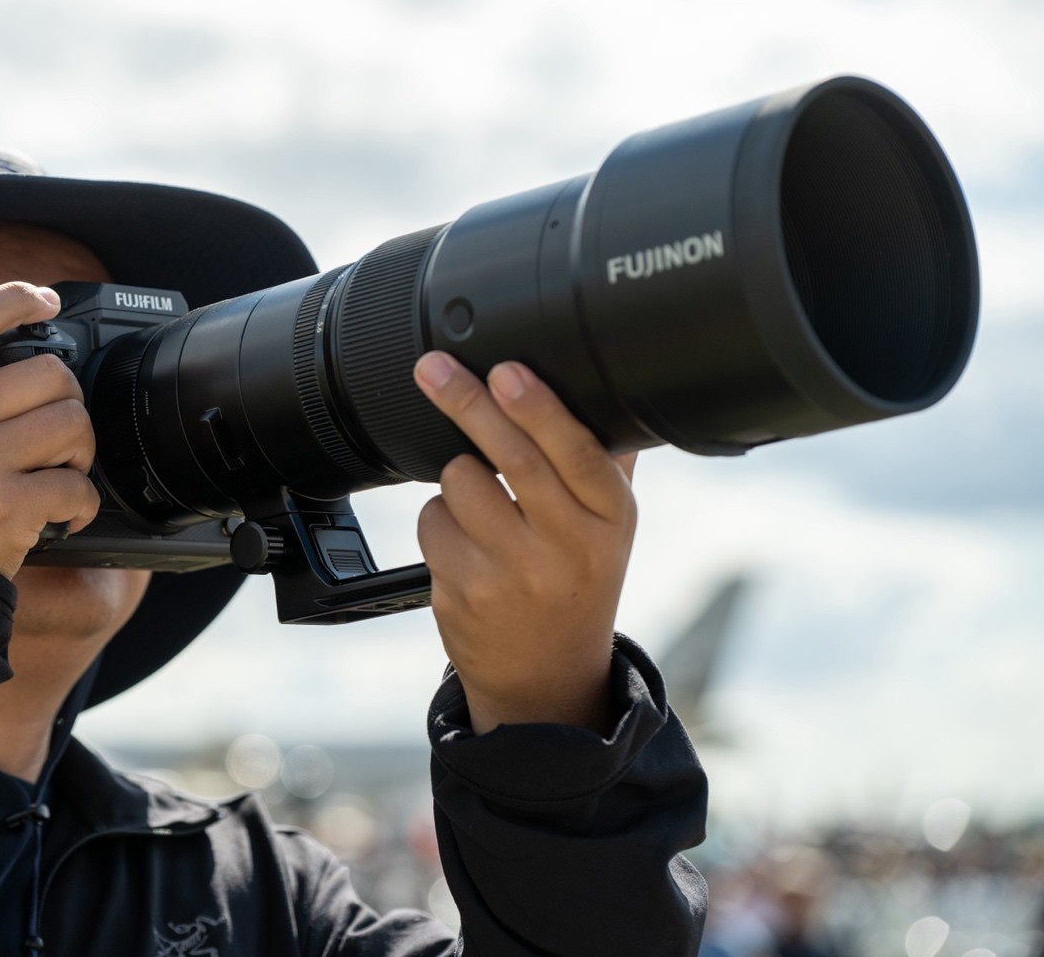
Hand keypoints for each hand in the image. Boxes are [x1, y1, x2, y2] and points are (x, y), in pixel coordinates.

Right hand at [0, 283, 99, 577]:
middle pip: (46, 373)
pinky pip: (76, 486)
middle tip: (59, 431)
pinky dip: (83, 503)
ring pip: (70, 423)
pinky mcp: (8, 507)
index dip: (14, 298)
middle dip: (68, 399)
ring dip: (80, 450)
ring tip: (63, 472)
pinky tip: (67, 516)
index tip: (44, 299)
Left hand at [412, 351, 637, 734]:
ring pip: (460, 482)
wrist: (547, 676)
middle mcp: (567, 548)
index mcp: (610, 520)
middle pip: (511, 458)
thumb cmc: (576, 580)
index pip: (577, 454)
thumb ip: (604, 462)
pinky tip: (466, 542)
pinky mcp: (465, 592)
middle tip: (434, 368)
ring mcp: (513, 574)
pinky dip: (439, 518)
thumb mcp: (608, 528)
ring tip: (482, 505)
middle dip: (468, 403)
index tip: (505, 371)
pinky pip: (433, 520)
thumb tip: (597, 384)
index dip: (538, 408)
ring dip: (458, 477)